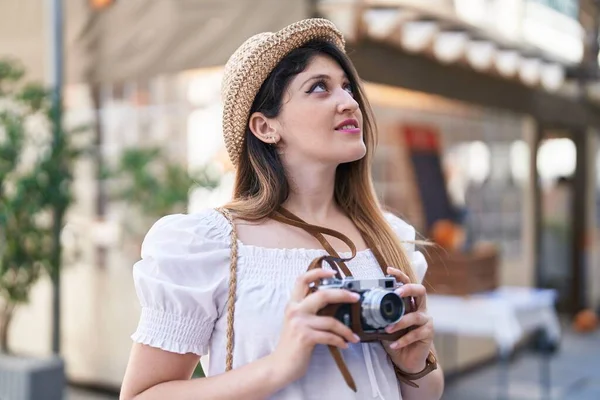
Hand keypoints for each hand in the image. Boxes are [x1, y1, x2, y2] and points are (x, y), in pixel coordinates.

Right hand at [271, 268, 360, 383]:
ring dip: (346, 330)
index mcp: (293, 304)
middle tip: (355, 297)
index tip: (333, 272)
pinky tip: (345, 345)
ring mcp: (299, 323)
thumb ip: (309, 311)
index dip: (317, 272)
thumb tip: (332, 302)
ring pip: (331, 320)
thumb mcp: (297, 322)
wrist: (280, 365)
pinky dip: (340, 341)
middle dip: (342, 294)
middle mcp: (295, 310)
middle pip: (322, 294)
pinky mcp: (305, 337)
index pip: (302, 280)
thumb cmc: (292, 345)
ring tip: (353, 336)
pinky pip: (330, 336)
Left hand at [381, 267, 433, 373]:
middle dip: (408, 289)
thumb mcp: (384, 325)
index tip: (388, 270)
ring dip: (400, 322)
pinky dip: (403, 340)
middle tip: (396, 293)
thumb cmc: (395, 338)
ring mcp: (425, 320)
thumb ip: (378, 316)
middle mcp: (419, 308)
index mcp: (409, 302)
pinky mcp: (428, 333)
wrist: (406, 359)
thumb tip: (360, 309)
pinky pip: (416, 334)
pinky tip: (394, 345)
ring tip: (388, 329)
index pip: (407, 283)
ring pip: (415, 316)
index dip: (399, 275)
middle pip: (420, 291)